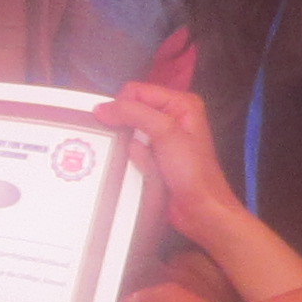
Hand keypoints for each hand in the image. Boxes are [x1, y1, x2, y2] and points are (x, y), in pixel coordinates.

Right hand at [111, 80, 240, 243]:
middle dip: (124, 128)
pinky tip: (144, 172)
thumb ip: (134, 114)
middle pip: (131, 112)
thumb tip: (100, 108)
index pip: (136, 91)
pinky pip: (133, 152)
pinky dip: (133, 161)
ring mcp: (163, 139)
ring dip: (128, 148)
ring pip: (129, 134)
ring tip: (141, 162)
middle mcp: (172, 117)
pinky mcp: (156, 158)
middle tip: (122, 143)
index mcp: (180, 103)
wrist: (201, 211)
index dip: (121, 105)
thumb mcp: (164, 133)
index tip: (110, 123)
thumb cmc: (190, 170)